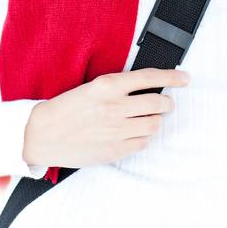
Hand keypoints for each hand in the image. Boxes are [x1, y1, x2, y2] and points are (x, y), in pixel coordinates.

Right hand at [21, 67, 189, 169]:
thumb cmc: (66, 109)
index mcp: (107, 86)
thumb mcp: (91, 88)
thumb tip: (150, 88)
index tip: (185, 79)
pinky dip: (144, 138)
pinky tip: (134, 134)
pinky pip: (143, 143)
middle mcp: (114, 107)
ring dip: (155, 121)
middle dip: (167, 103)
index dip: (172, 78)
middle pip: (158, 103)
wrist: (41, 135)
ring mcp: (115, 130)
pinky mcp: (114, 150)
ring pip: (154, 125)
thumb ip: (119, 87)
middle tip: (165, 104)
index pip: (150, 78)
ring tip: (146, 120)